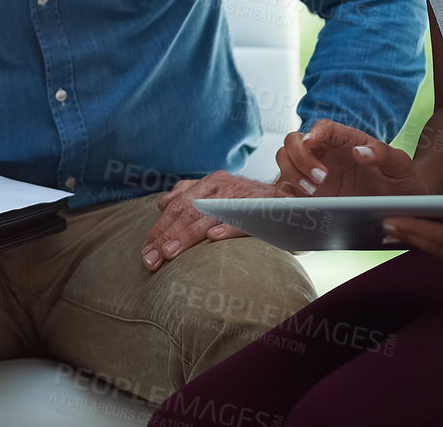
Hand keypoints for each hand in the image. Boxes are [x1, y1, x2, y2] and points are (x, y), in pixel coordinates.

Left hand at [141, 170, 273, 269]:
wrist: (296, 200)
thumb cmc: (253, 204)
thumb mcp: (221, 195)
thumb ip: (192, 196)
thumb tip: (163, 204)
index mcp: (210, 183)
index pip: (177, 206)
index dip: (159, 229)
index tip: (146, 251)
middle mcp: (223, 185)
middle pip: (188, 211)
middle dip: (165, 236)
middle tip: (150, 259)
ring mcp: (243, 196)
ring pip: (209, 214)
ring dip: (187, 235)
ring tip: (170, 252)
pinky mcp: (266, 210)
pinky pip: (245, 218)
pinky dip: (228, 227)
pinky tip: (213, 238)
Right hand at [276, 120, 425, 197]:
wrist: (400, 205)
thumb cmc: (400, 180)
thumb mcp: (401, 166)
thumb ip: (384, 154)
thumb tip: (360, 151)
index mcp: (345, 140)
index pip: (322, 127)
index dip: (313, 132)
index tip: (312, 143)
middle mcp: (326, 153)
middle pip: (294, 140)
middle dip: (300, 157)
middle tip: (321, 178)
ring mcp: (313, 171)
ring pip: (284, 159)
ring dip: (292, 174)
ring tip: (314, 192)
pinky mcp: (308, 192)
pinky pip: (284, 186)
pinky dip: (283, 192)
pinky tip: (298, 201)